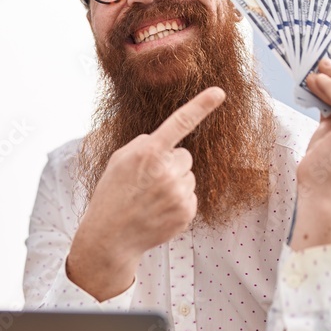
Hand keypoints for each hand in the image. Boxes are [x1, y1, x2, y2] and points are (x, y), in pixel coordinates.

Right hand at [67, 87, 225, 299]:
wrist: (110, 238)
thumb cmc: (113, 195)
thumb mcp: (119, 160)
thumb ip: (144, 145)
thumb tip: (168, 145)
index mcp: (148, 153)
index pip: (179, 123)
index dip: (201, 106)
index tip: (219, 92)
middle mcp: (167, 172)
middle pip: (184, 157)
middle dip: (171, 164)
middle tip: (148, 181)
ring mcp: (179, 194)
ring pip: (189, 177)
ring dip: (175, 183)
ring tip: (151, 199)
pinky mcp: (186, 213)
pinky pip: (191, 197)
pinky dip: (178, 202)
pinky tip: (158, 211)